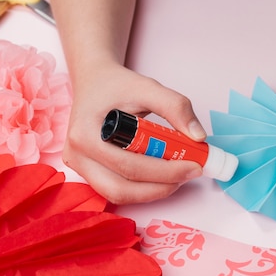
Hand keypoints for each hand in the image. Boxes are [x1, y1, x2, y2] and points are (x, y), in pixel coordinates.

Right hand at [62, 62, 207, 203]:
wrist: (95, 82)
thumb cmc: (118, 86)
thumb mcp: (149, 88)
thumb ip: (176, 107)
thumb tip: (198, 137)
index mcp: (86, 134)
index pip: (129, 165)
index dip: (165, 171)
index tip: (195, 165)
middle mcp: (77, 155)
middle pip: (122, 187)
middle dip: (162, 186)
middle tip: (190, 173)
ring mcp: (80, 167)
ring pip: (119, 194)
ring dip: (154, 190)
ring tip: (179, 173)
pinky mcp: (88, 172)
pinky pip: (117, 189)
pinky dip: (144, 187)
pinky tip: (163, 174)